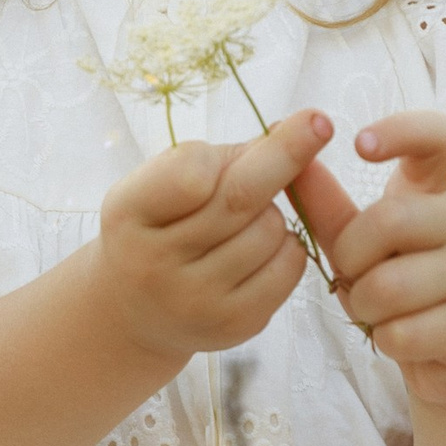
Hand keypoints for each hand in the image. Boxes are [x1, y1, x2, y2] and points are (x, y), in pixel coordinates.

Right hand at [95, 108, 333, 365]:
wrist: (135, 312)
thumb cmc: (155, 229)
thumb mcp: (156, 187)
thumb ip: (212, 160)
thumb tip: (286, 132)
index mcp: (127, 215)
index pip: (190, 175)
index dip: (231, 151)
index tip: (278, 120)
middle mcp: (154, 264)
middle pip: (239, 198)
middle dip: (285, 155)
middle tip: (319, 123)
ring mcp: (195, 301)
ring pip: (271, 229)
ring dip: (274, 212)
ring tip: (246, 221)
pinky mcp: (233, 325)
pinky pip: (289, 266)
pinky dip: (288, 246)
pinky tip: (263, 249)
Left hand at [292, 111, 445, 408]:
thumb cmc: (401, 288)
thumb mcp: (360, 244)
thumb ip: (328, 206)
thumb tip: (294, 159)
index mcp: (435, 193)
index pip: (437, 138)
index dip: (400, 131)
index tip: (359, 144)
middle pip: (390, 219)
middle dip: (352, 258)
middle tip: (355, 276)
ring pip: (391, 286)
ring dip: (365, 306)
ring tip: (378, 311)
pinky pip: (406, 333)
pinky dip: (386, 340)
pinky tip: (399, 337)